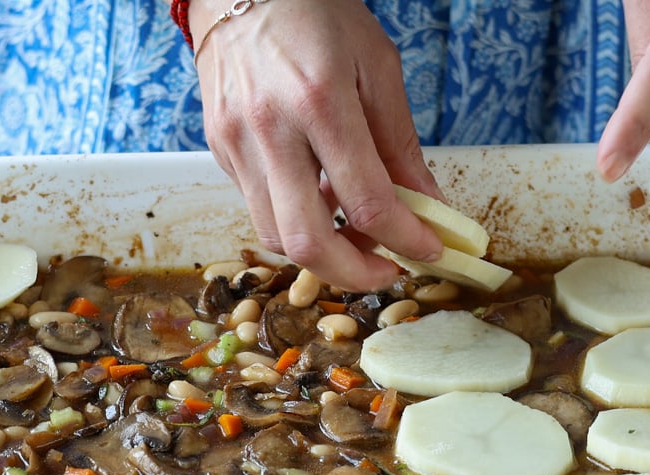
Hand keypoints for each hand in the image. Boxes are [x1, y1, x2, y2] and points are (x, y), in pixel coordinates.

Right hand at [190, 0, 443, 290]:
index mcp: (319, 101)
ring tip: (356, 233)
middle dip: (354, 274)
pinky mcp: (218, 150)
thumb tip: (430, 205)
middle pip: (307, 242)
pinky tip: (320, 200)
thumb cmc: (315, 13)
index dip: (405, 239)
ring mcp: (236, 144)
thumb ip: (401, 143)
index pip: (366, 200)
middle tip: (387, 270)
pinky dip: (295, 220)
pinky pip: (258, 208)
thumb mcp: (377, 66)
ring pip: (276, 236)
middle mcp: (269, 129)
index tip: (428, 252)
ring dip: (323, 252)